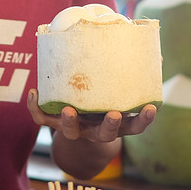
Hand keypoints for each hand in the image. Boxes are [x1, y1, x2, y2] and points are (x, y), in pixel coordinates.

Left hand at [26, 89, 156, 142]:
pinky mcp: (55, 124)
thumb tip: (157, 55)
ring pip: (71, 132)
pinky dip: (35, 108)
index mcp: (116, 124)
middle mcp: (96, 130)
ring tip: (68, 109)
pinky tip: (33, 92)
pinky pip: (43, 119)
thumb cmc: (104, 105)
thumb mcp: (120, 95)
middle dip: (110, 126)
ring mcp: (76, 129)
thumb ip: (135, 77)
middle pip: (105, 135)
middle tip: (113, 114)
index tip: (151, 108)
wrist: (79, 134)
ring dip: (70, 123)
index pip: (134, 126)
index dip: (144, 120)